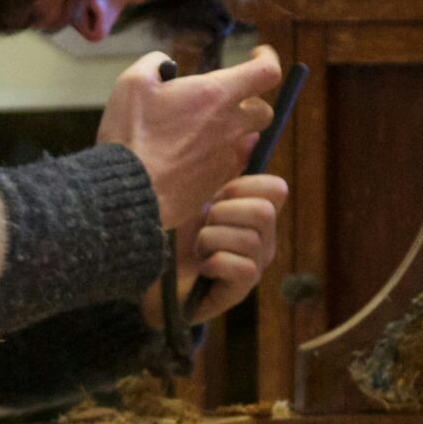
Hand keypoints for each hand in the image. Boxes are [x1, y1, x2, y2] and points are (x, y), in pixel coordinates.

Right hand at [97, 46, 281, 230]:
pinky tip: (196, 157)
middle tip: (227, 101)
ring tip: (206, 131)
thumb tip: (164, 63)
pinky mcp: (217, 183)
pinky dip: (221, 157)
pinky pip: (231, 166)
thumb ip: (154, 63)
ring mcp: (226, 158)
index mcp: (215, 95)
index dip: (267, 60)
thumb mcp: (132, 84)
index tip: (258, 56)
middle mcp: (230, 126)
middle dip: (251, 102)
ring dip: (234, 132)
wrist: (128, 191)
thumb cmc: (131, 135)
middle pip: (264, 111)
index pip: (266, 72)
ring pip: (247, 140)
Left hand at [139, 172, 287, 328]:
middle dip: (224, 213)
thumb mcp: (197, 192)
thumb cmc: (172, 231)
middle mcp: (263, 239)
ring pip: (249, 239)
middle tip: (203, 223)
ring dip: (211, 239)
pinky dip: (215, 262)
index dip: (243, 186)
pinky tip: (202, 266)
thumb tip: (250, 133)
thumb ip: (224, 166)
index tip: (216, 195)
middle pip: (265, 212)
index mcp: (256, 213)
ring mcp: (255, 265)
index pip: (277, 189)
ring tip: (197, 248)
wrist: (146, 272)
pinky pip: (242, 267)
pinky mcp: (241, 290)